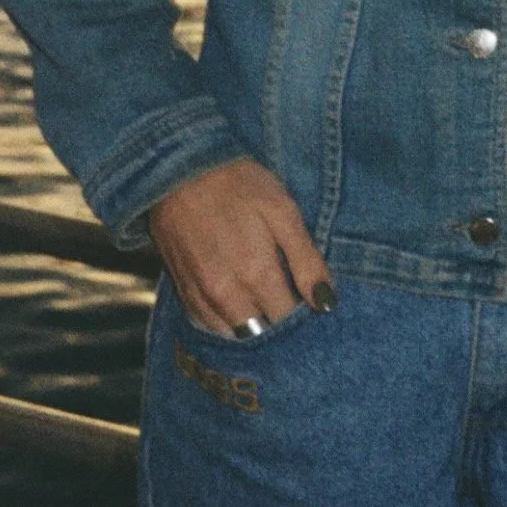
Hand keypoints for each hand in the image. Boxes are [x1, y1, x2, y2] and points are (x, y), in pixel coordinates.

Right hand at [151, 158, 334, 337]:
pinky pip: (207, 326)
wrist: (180, 171)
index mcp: (257, 274)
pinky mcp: (183, 293)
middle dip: (278, 325)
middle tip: (289, 301)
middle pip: (261, 333)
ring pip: (233, 335)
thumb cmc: (239, 185)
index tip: (310, 301)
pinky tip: (238, 306)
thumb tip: (326, 303)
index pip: (287, 319)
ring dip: (252, 328)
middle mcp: (227, 295)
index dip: (302, 313)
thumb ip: (306, 261)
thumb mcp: (283, 211)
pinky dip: (226, 324)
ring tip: (265, 304)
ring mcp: (201, 297)